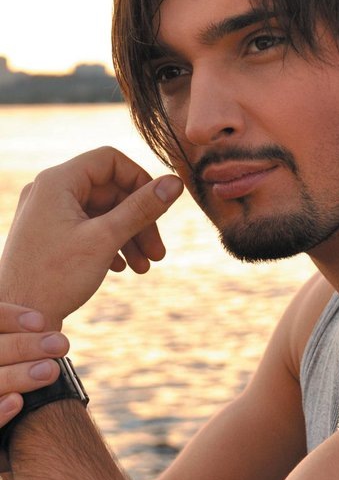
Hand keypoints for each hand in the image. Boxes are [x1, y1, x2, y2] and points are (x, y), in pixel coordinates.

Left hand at [0, 147, 183, 328]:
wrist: (21, 319)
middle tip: (158, 252)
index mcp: (58, 182)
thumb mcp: (106, 239)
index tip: (159, 207)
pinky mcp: (51, 233)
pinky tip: (122, 267)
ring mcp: (49, 212)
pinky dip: (112, 243)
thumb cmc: (55, 278)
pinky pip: (91, 226)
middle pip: (111, 190)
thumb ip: (142, 208)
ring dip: (130, 236)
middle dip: (139, 220)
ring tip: (145, 266)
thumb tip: (176, 182)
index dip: (140, 180)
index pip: (110, 161)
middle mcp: (51, 191)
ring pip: (104, 211)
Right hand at [0, 303, 68, 470]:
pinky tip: (17, 403)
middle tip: (60, 344)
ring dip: (15, 376)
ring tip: (51, 370)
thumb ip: (15, 344)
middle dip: (22, 347)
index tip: (42, 320)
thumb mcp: (12, 359)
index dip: (8, 317)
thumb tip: (43, 323)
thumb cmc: (10, 375)